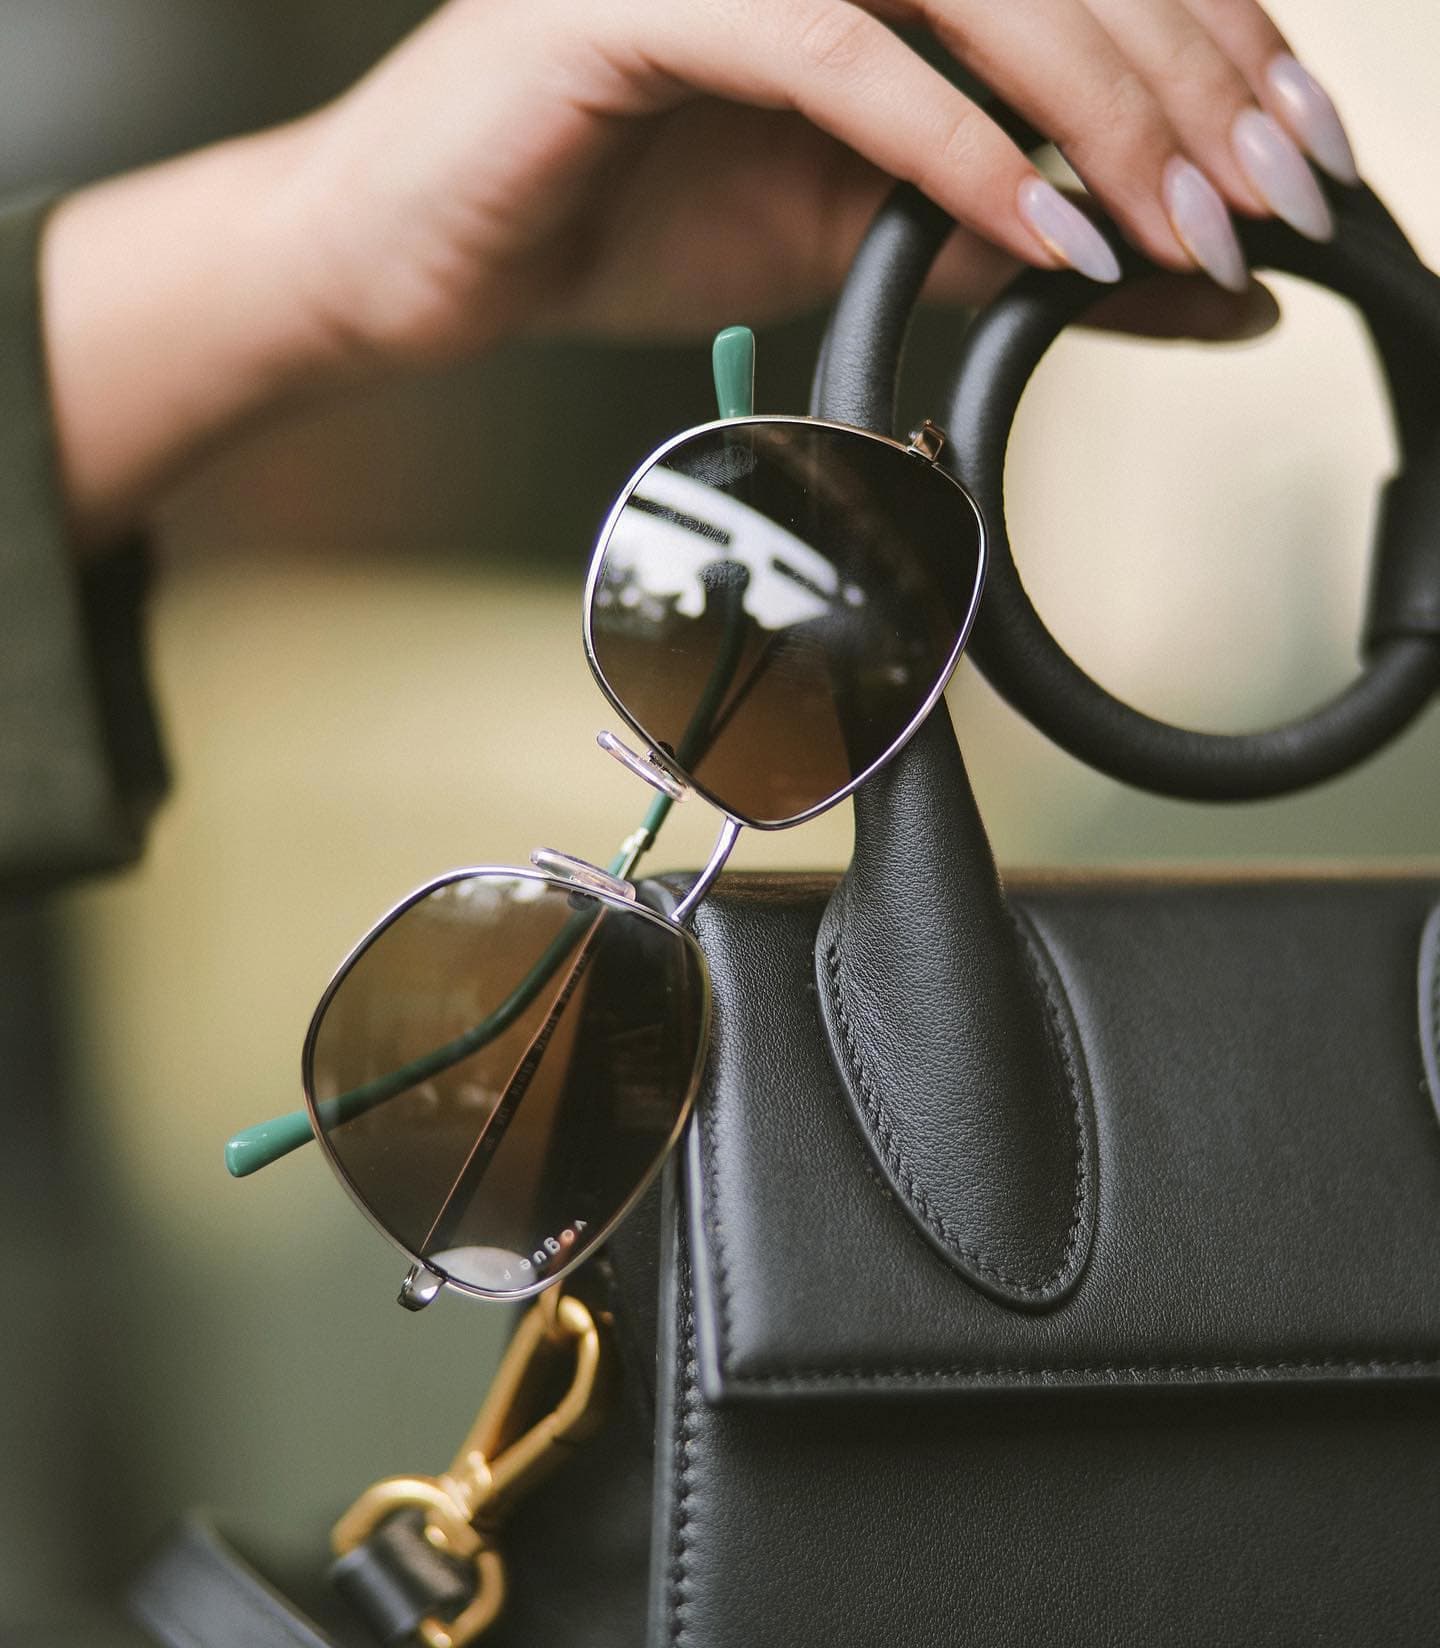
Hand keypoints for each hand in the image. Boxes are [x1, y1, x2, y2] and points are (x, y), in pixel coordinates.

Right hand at [42, 0, 1355, 541]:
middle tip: (1277, 195)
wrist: (424, 256)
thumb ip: (1002, 233)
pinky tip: (1047, 233)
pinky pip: (837, 54)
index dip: (1212, 41)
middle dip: (1193, 82)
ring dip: (1101, 106)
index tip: (1297, 155)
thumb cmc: (617, 216)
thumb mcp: (852, 233)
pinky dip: (954, 149)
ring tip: (1192, 220)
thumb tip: (1175, 277)